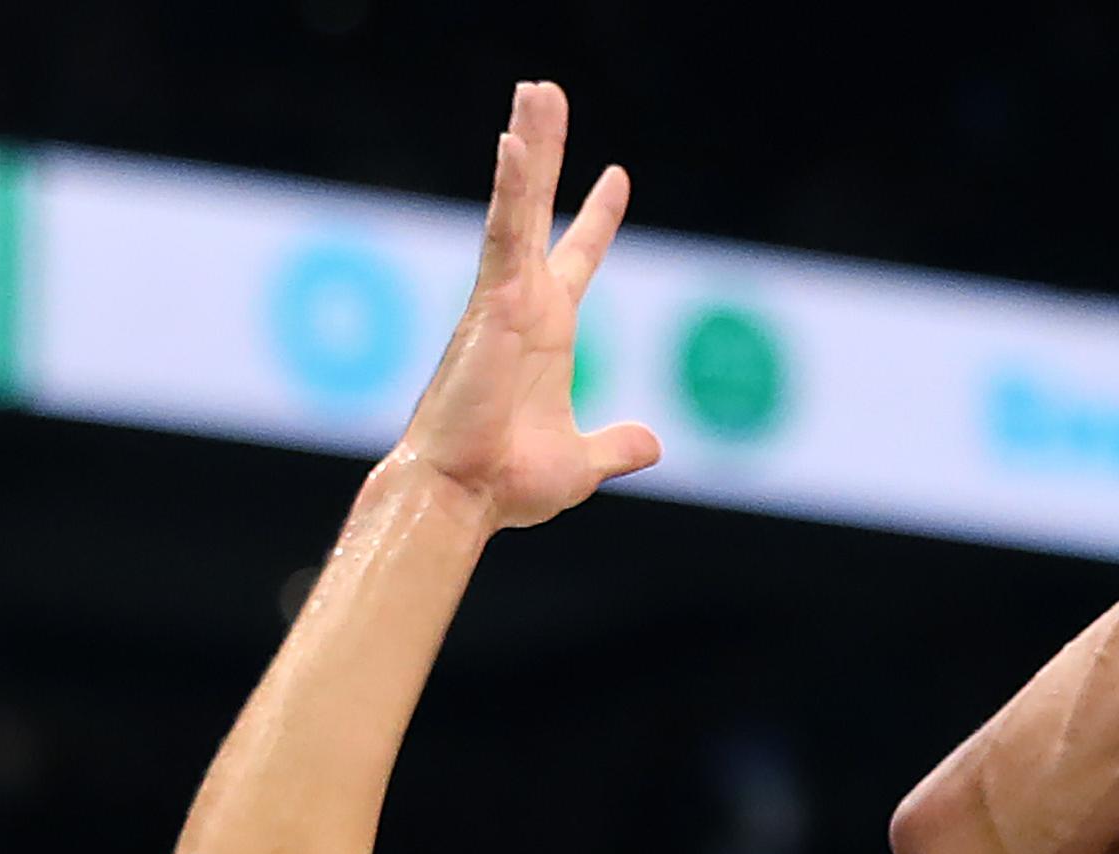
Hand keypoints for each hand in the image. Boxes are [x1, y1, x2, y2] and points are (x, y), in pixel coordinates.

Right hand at [395, 82, 660, 532]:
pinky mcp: (491, 304)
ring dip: (528, 147)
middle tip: (546, 93)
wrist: (466, 497)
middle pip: (538, 211)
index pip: (577, 258)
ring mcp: (504, 298)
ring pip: (517, 206)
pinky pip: (502, 236)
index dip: (597, 219)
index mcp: (547, 331)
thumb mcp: (583, 462)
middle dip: (547, 152)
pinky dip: (509, 190)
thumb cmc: (507, 482)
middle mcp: (524, 304)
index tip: (617, 176)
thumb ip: (617, 446)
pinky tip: (513, 144)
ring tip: (536, 91)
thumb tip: (652, 443)